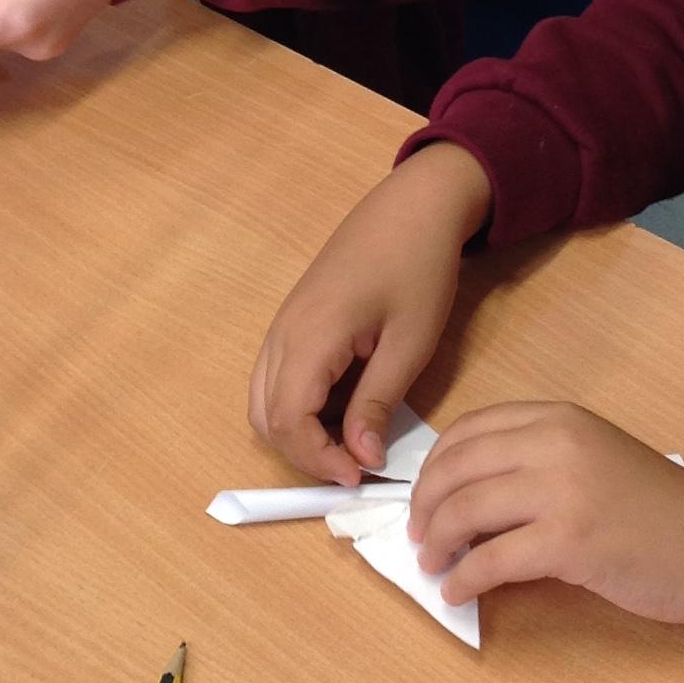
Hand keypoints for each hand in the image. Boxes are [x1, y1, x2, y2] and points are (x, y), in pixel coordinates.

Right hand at [248, 142, 492, 484]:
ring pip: (264, 399)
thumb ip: (377, 403)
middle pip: (265, 417)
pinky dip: (298, 406)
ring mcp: (282, 324)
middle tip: (355, 467)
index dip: (318, 460)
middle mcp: (282, 334)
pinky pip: (277, 377)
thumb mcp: (409, 343)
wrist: (413, 206)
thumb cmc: (419, 268)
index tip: (361, 476)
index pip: (287, 421)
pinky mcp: (293, 320)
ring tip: (350, 444)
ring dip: (298, 432)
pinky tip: (343, 410)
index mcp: (309, 338)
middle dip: (304, 453)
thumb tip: (360, 459)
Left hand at [406, 401, 683, 623]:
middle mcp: (555, 443)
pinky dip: (464, 579)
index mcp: (558, 418)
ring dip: (436, 543)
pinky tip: (457, 593)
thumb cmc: (660, 509)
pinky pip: (491, 560)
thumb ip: (538, 461)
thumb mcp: (595, 458)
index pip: (468, 430)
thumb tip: (467, 496)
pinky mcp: (569, 541)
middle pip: (457, 469)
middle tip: (418, 536)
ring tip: (432, 565)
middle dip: (424, 506)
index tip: (424, 497)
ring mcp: (562, 491)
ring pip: (465, 511)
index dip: (434, 466)